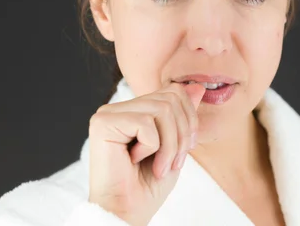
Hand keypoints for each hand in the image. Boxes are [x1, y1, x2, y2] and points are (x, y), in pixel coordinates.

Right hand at [87, 81, 205, 225]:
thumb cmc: (147, 185)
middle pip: (170, 98)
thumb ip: (182, 115)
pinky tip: (135, 161)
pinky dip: (151, 147)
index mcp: (134, 110)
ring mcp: (108, 114)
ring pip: (162, 109)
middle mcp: (118, 108)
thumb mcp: (174, 146)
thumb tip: (196, 87)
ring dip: (169, 144)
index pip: (173, 92)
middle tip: (172, 163)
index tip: (184, 150)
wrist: (126, 213)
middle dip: (181, 134)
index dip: (189, 119)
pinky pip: (145, 123)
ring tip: (159, 166)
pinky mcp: (103, 123)